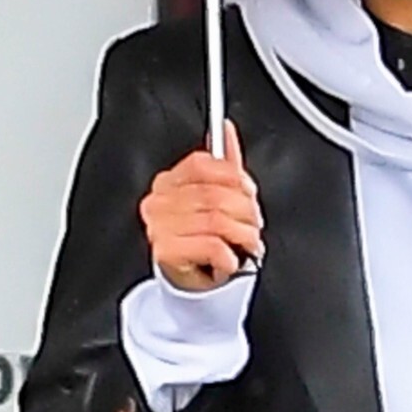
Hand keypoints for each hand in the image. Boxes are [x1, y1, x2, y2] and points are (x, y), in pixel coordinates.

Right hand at [139, 121, 263, 292]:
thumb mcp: (217, 197)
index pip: (201, 164)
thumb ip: (224, 163)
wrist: (193, 283)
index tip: (248, 191)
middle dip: (245, 211)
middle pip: (214, 194)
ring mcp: (160, 227)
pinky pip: (211, 245)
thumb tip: (225, 128)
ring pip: (216, 220)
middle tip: (253, 224)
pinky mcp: (166, 252)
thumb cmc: (204, 239)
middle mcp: (159, 202)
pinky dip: (230, 256)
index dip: (233, 177)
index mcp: (168, 183)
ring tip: (248, 244)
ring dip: (243, 235)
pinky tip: (231, 260)